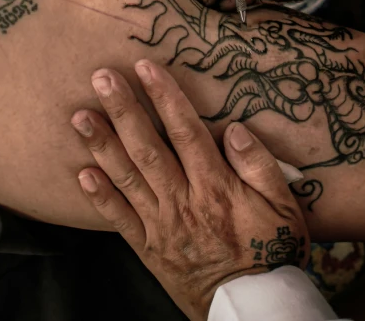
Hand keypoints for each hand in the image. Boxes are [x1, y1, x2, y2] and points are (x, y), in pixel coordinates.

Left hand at [71, 60, 308, 320]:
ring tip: (80, 115)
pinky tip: (82, 173)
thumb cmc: (272, 250)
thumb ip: (259, 165)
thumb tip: (232, 128)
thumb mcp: (284, 206)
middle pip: (148, 147)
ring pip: (127, 177)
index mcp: (216, 187)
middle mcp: (183, 200)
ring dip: (102, 144)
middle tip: (102, 78)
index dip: (165, 97)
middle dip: (124, 110)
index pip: (186, 132)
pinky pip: (119, 219)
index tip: (146, 68)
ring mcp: (161, 225)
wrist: (252, 306)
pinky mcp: (148, 247)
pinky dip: (100, 197)